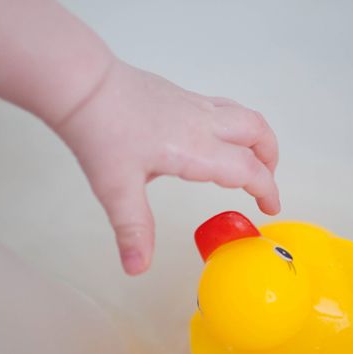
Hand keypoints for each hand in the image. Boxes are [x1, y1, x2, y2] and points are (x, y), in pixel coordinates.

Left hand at [53, 60, 280, 274]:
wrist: (82, 85)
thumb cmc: (100, 132)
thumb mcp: (116, 188)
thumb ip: (133, 229)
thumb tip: (137, 268)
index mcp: (195, 148)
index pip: (247, 169)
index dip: (266, 189)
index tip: (271, 207)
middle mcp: (201, 122)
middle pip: (256, 131)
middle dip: (270, 158)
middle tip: (265, 183)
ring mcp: (190, 104)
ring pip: (242, 113)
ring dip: (256, 137)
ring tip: (250, 160)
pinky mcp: (177, 94)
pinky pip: (221, 107)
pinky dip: (233, 125)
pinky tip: (211, 140)